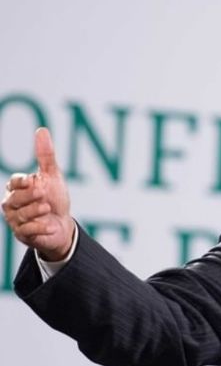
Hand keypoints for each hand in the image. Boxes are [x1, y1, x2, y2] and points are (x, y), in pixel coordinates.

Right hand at [1, 128, 75, 260]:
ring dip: (35, 212)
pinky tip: (51, 225)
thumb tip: (42, 130)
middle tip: (42, 194)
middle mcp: (12, 204)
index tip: (32, 180)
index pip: (13, 183)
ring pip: (20, 215)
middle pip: (14, 199)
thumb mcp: (52, 176)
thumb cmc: (55, 199)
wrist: (63, 225)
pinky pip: (27, 232)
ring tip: (47, 209)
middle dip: (29, 196)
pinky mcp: (24, 235)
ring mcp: (16, 221)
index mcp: (16, 188)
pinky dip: (40, 228)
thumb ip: (45, 156)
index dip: (21, 182)